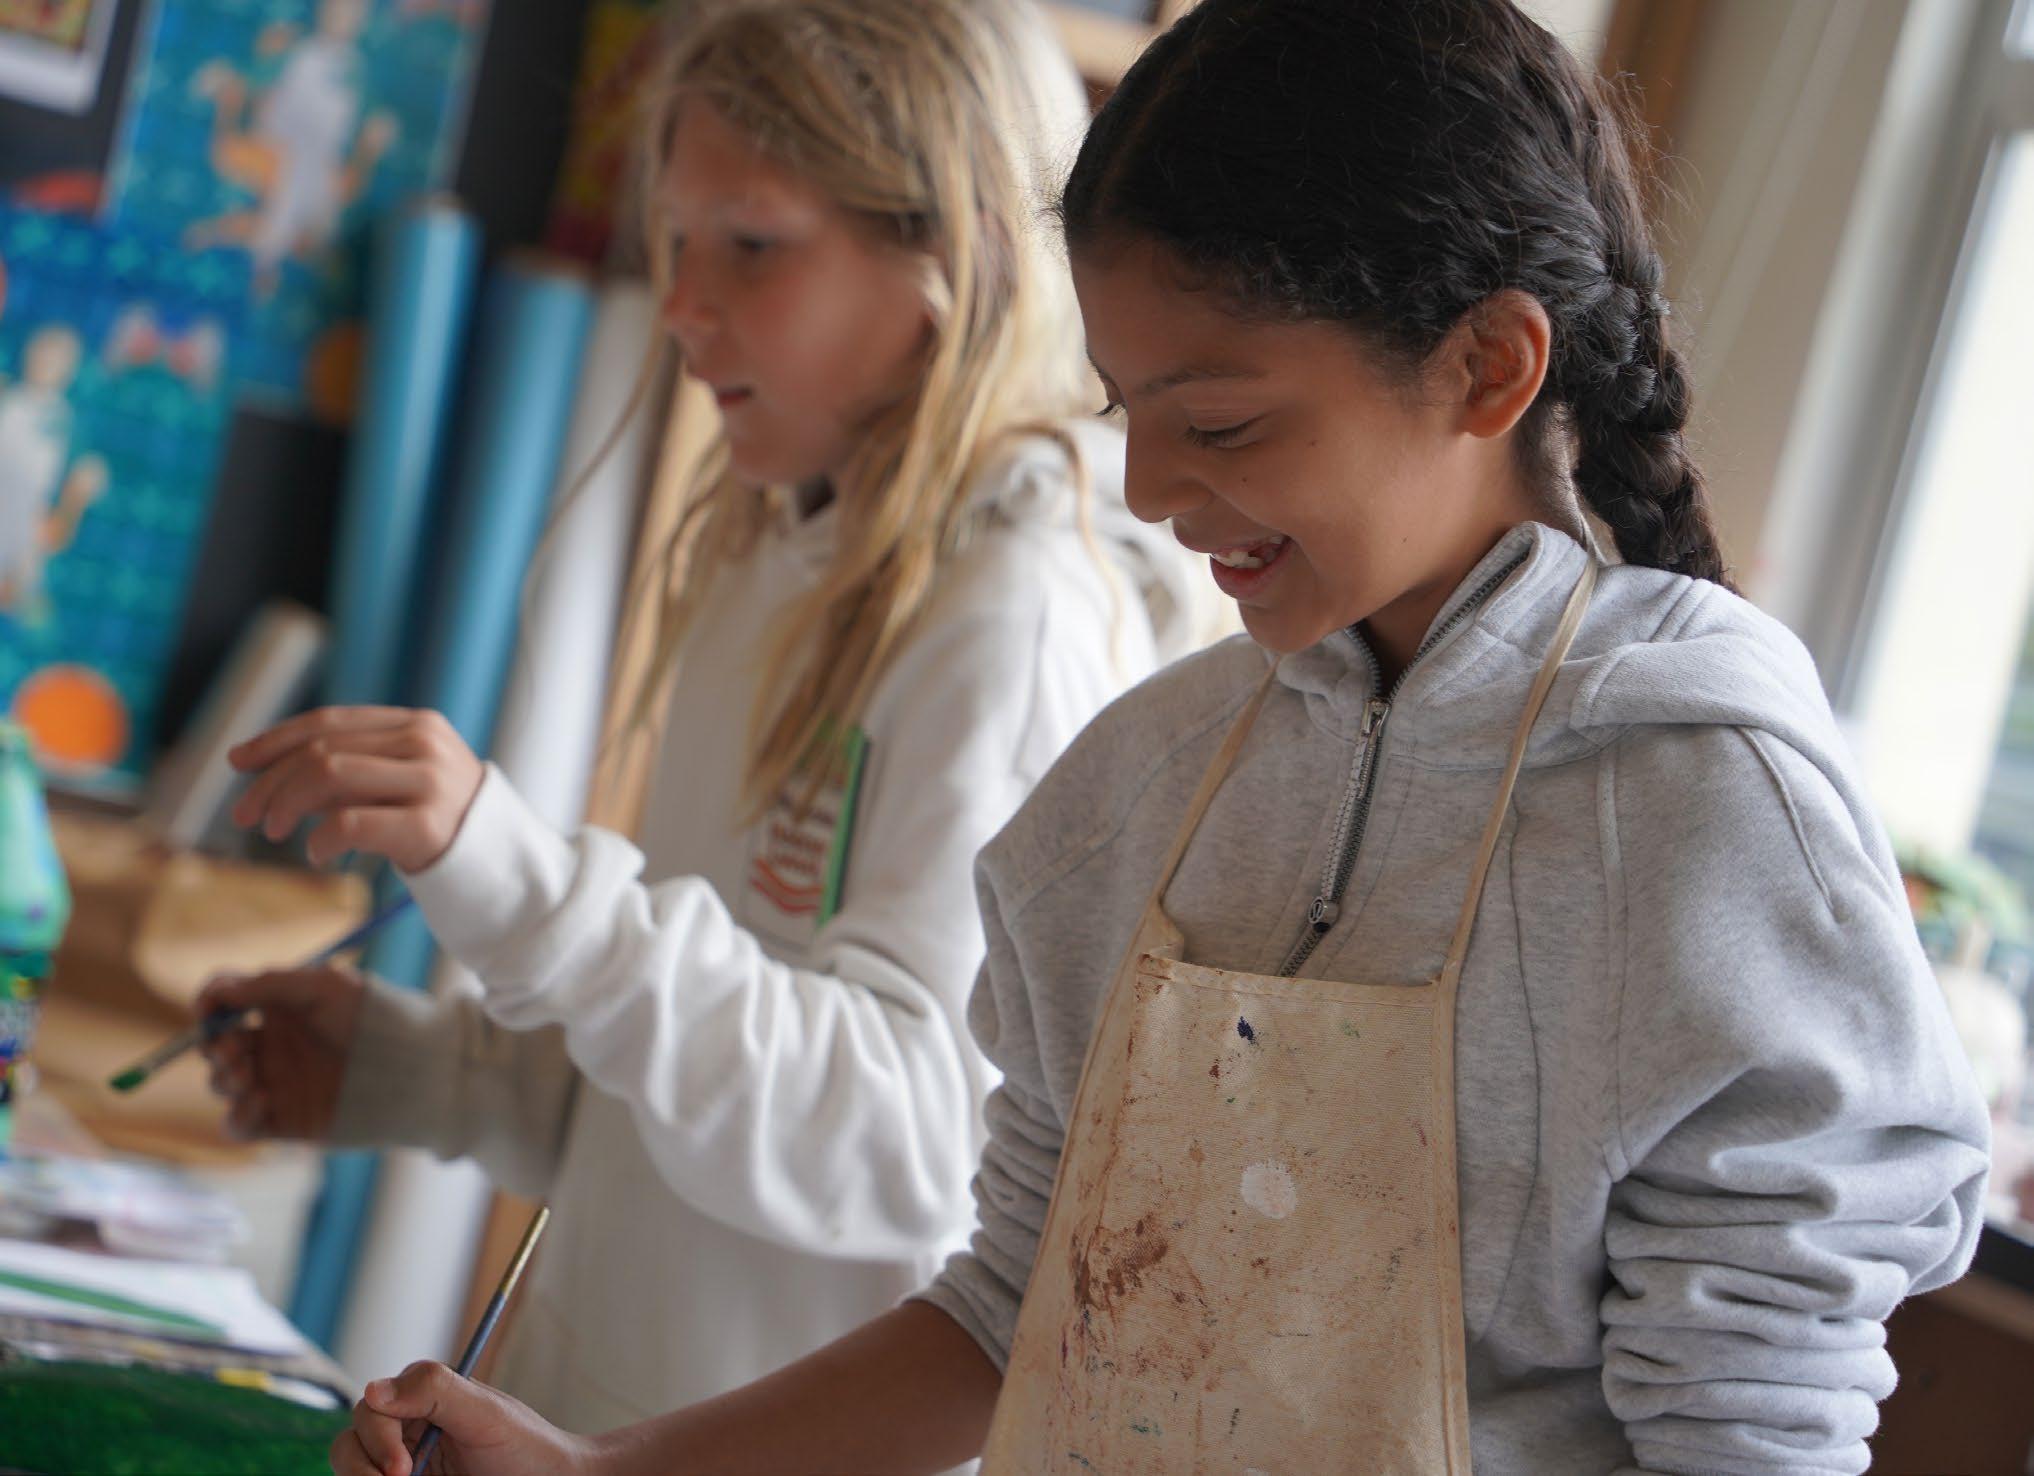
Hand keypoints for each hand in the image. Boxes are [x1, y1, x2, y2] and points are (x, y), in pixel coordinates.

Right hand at [197, 966, 363, 1140]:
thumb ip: (271, 984)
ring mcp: (276, 1083)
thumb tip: (221, 990)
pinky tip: (259, 1100)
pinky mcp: (283, 1120)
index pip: (226, 1003)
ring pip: (222, 1083)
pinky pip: (239, 1125)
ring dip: (224, 1077)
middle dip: (212, 1044)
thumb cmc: (374, 1018)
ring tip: (248, 1074)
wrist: (411, 1069)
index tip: (207, 1009)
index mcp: (280, 1009)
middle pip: (216, 1045)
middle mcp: (273, 1045)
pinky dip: (237, 1116)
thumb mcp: (325, 986)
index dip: (208, 1003)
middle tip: (231, 1049)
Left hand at [230, 707, 484, 871]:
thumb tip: (270, 773)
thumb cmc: (446, 829)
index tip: (238, 762)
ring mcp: (431, 782)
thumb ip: (352, 772)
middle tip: (246, 816)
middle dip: (270, 781)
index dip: (276, 739)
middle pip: (322, 748)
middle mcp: (425, 744)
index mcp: (417, 725)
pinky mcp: (429, 825)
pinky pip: (350, 823)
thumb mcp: (403, 786)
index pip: (330, 721)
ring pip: (329, 774)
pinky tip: (317, 853)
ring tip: (276, 832)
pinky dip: (320, 839)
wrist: (507, 871)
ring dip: (286, 804)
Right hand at [330, 1362, 599, 1475]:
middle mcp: (405, 1432)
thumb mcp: (486, 1415)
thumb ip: (435, 1392)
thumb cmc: (527, 1448)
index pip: (369, 1410)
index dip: (377, 1438)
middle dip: (362, 1468)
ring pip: (352, 1470)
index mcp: (420, 1401)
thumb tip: (373, 1389)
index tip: (402, 1466)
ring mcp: (404, 1466)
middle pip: (349, 1444)